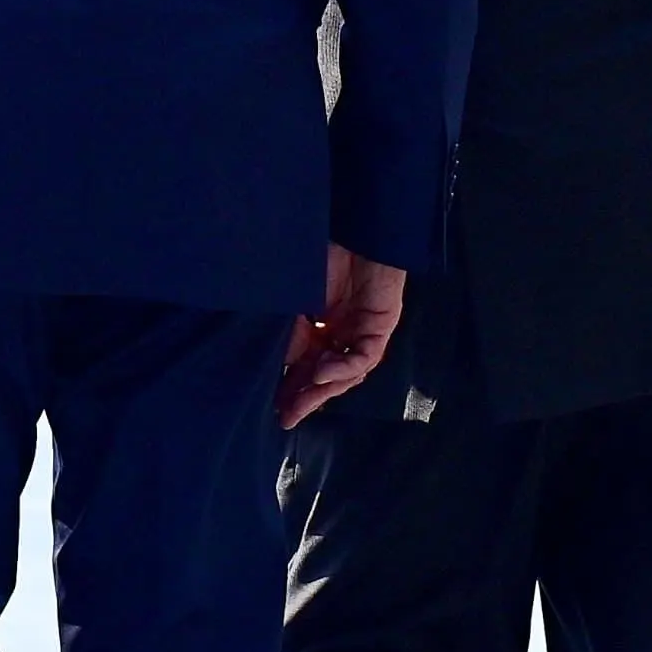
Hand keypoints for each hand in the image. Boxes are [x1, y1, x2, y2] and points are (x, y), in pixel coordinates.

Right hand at [279, 246, 407, 427]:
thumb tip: (275, 362)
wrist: (353, 234)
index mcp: (319, 328)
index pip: (303, 366)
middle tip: (286, 417)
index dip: (289, 387)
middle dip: (306, 398)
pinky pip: (363, 359)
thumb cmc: (320, 259)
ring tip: (303, 400)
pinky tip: (323, 372)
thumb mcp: (295, 301)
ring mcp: (361, 334)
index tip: (272, 407)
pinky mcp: (379, 329)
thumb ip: (289, 330)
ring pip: (346, 374)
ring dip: (324, 388)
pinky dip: (342, 368)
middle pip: (325, 377)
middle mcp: (341, 336)